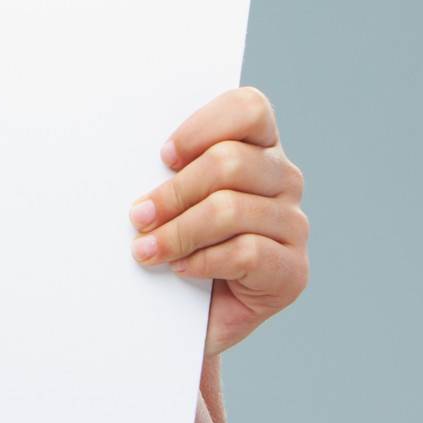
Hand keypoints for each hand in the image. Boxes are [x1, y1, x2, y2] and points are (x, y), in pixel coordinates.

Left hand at [127, 85, 307, 356]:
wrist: (188, 313)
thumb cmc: (174, 239)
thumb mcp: (169, 196)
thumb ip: (168, 170)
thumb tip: (129, 159)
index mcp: (259, 146)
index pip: (249, 109)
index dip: (204, 127)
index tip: (164, 157)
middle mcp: (284, 180)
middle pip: (230, 162)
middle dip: (174, 191)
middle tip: (138, 215)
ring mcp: (294, 225)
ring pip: (231, 209)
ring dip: (178, 231)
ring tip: (146, 249)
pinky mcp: (293, 271)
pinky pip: (246, 253)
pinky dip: (202, 261)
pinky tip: (181, 269)